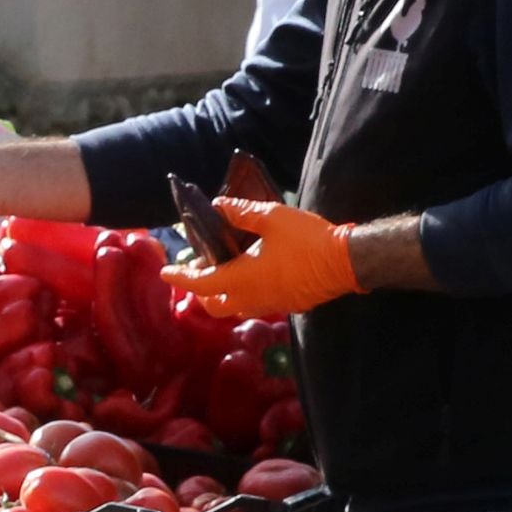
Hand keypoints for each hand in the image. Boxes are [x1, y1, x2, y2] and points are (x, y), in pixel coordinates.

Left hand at [160, 198, 362, 317]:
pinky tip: (252, 273)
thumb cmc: (308, 239)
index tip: (165, 273)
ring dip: (222, 292)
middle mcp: (252, 298)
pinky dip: (244, 293)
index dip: (180, 278)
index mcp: (243, 278)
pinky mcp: (286, 306)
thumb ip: (242, 212)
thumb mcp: (272, 218)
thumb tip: (220, 205)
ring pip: (235, 307)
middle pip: (214, 304)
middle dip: (201, 290)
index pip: (200, 283)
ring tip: (224, 267)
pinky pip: (255, 304)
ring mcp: (270, 305)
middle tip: (200, 268)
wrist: (346, 261)